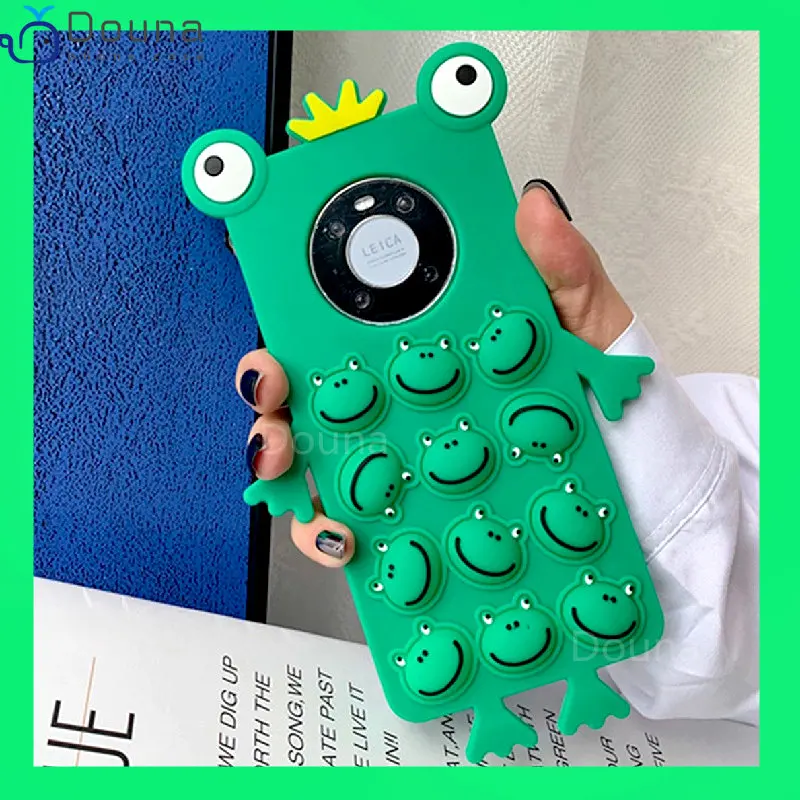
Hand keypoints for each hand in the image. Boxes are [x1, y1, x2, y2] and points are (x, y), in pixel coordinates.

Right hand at [234, 182, 632, 566]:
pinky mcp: (424, 532)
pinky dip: (336, 541)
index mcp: (434, 354)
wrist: (657, 499)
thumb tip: (534, 208)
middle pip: (314, 401)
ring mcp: (412, 475)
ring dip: (287, 470)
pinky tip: (345, 538)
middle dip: (270, 397)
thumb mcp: (593, 332)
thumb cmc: (618, 412)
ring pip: (323, 470)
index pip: (347, 333)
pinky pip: (365, 539)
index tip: (280, 333)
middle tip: (271, 392)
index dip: (298, 329)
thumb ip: (564, 272)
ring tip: (288, 466)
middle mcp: (409, 413)